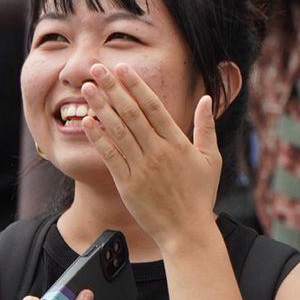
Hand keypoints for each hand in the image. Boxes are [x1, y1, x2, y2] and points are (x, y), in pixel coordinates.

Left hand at [79, 63, 223, 248]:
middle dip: (113, 88)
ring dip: (101, 107)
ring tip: (88, 89)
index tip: (123, 69)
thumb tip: (205, 99)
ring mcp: (141, 167)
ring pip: (118, 130)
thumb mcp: (211, 159)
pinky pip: (110, 156)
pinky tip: (87, 122)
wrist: (186, 231)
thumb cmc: (200, 196)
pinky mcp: (127, 184)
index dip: (136, 86)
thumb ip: (206, 127)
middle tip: (98, 68)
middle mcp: (158, 151)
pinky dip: (98, 137)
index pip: (153, 107)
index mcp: (178, 143)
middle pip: (131, 113)